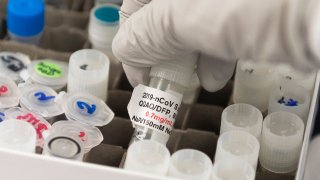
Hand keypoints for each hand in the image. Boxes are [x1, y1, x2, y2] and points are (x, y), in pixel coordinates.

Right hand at [113, 0, 319, 89]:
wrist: (319, 9)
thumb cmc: (251, 4)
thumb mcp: (183, 19)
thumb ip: (145, 32)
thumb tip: (126, 50)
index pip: (136, 4)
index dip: (132, 40)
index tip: (139, 73)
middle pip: (164, 15)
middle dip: (163, 51)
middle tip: (165, 79)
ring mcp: (219, 0)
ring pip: (192, 23)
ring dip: (188, 57)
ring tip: (192, 82)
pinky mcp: (244, 10)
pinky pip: (218, 28)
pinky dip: (212, 53)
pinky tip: (214, 75)